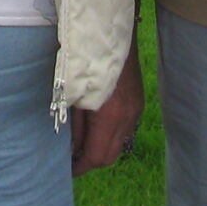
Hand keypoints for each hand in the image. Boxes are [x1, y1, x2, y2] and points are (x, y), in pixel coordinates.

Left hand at [70, 46, 143, 175]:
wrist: (112, 35)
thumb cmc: (87, 62)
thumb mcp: (74, 96)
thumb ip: (76, 127)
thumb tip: (73, 150)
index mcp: (110, 116)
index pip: (96, 156)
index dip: (80, 167)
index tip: (68, 170)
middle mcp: (127, 118)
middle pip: (109, 156)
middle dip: (91, 161)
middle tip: (73, 159)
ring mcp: (136, 111)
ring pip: (118, 144)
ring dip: (101, 148)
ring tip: (82, 142)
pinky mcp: (138, 103)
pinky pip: (125, 129)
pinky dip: (110, 135)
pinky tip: (97, 126)